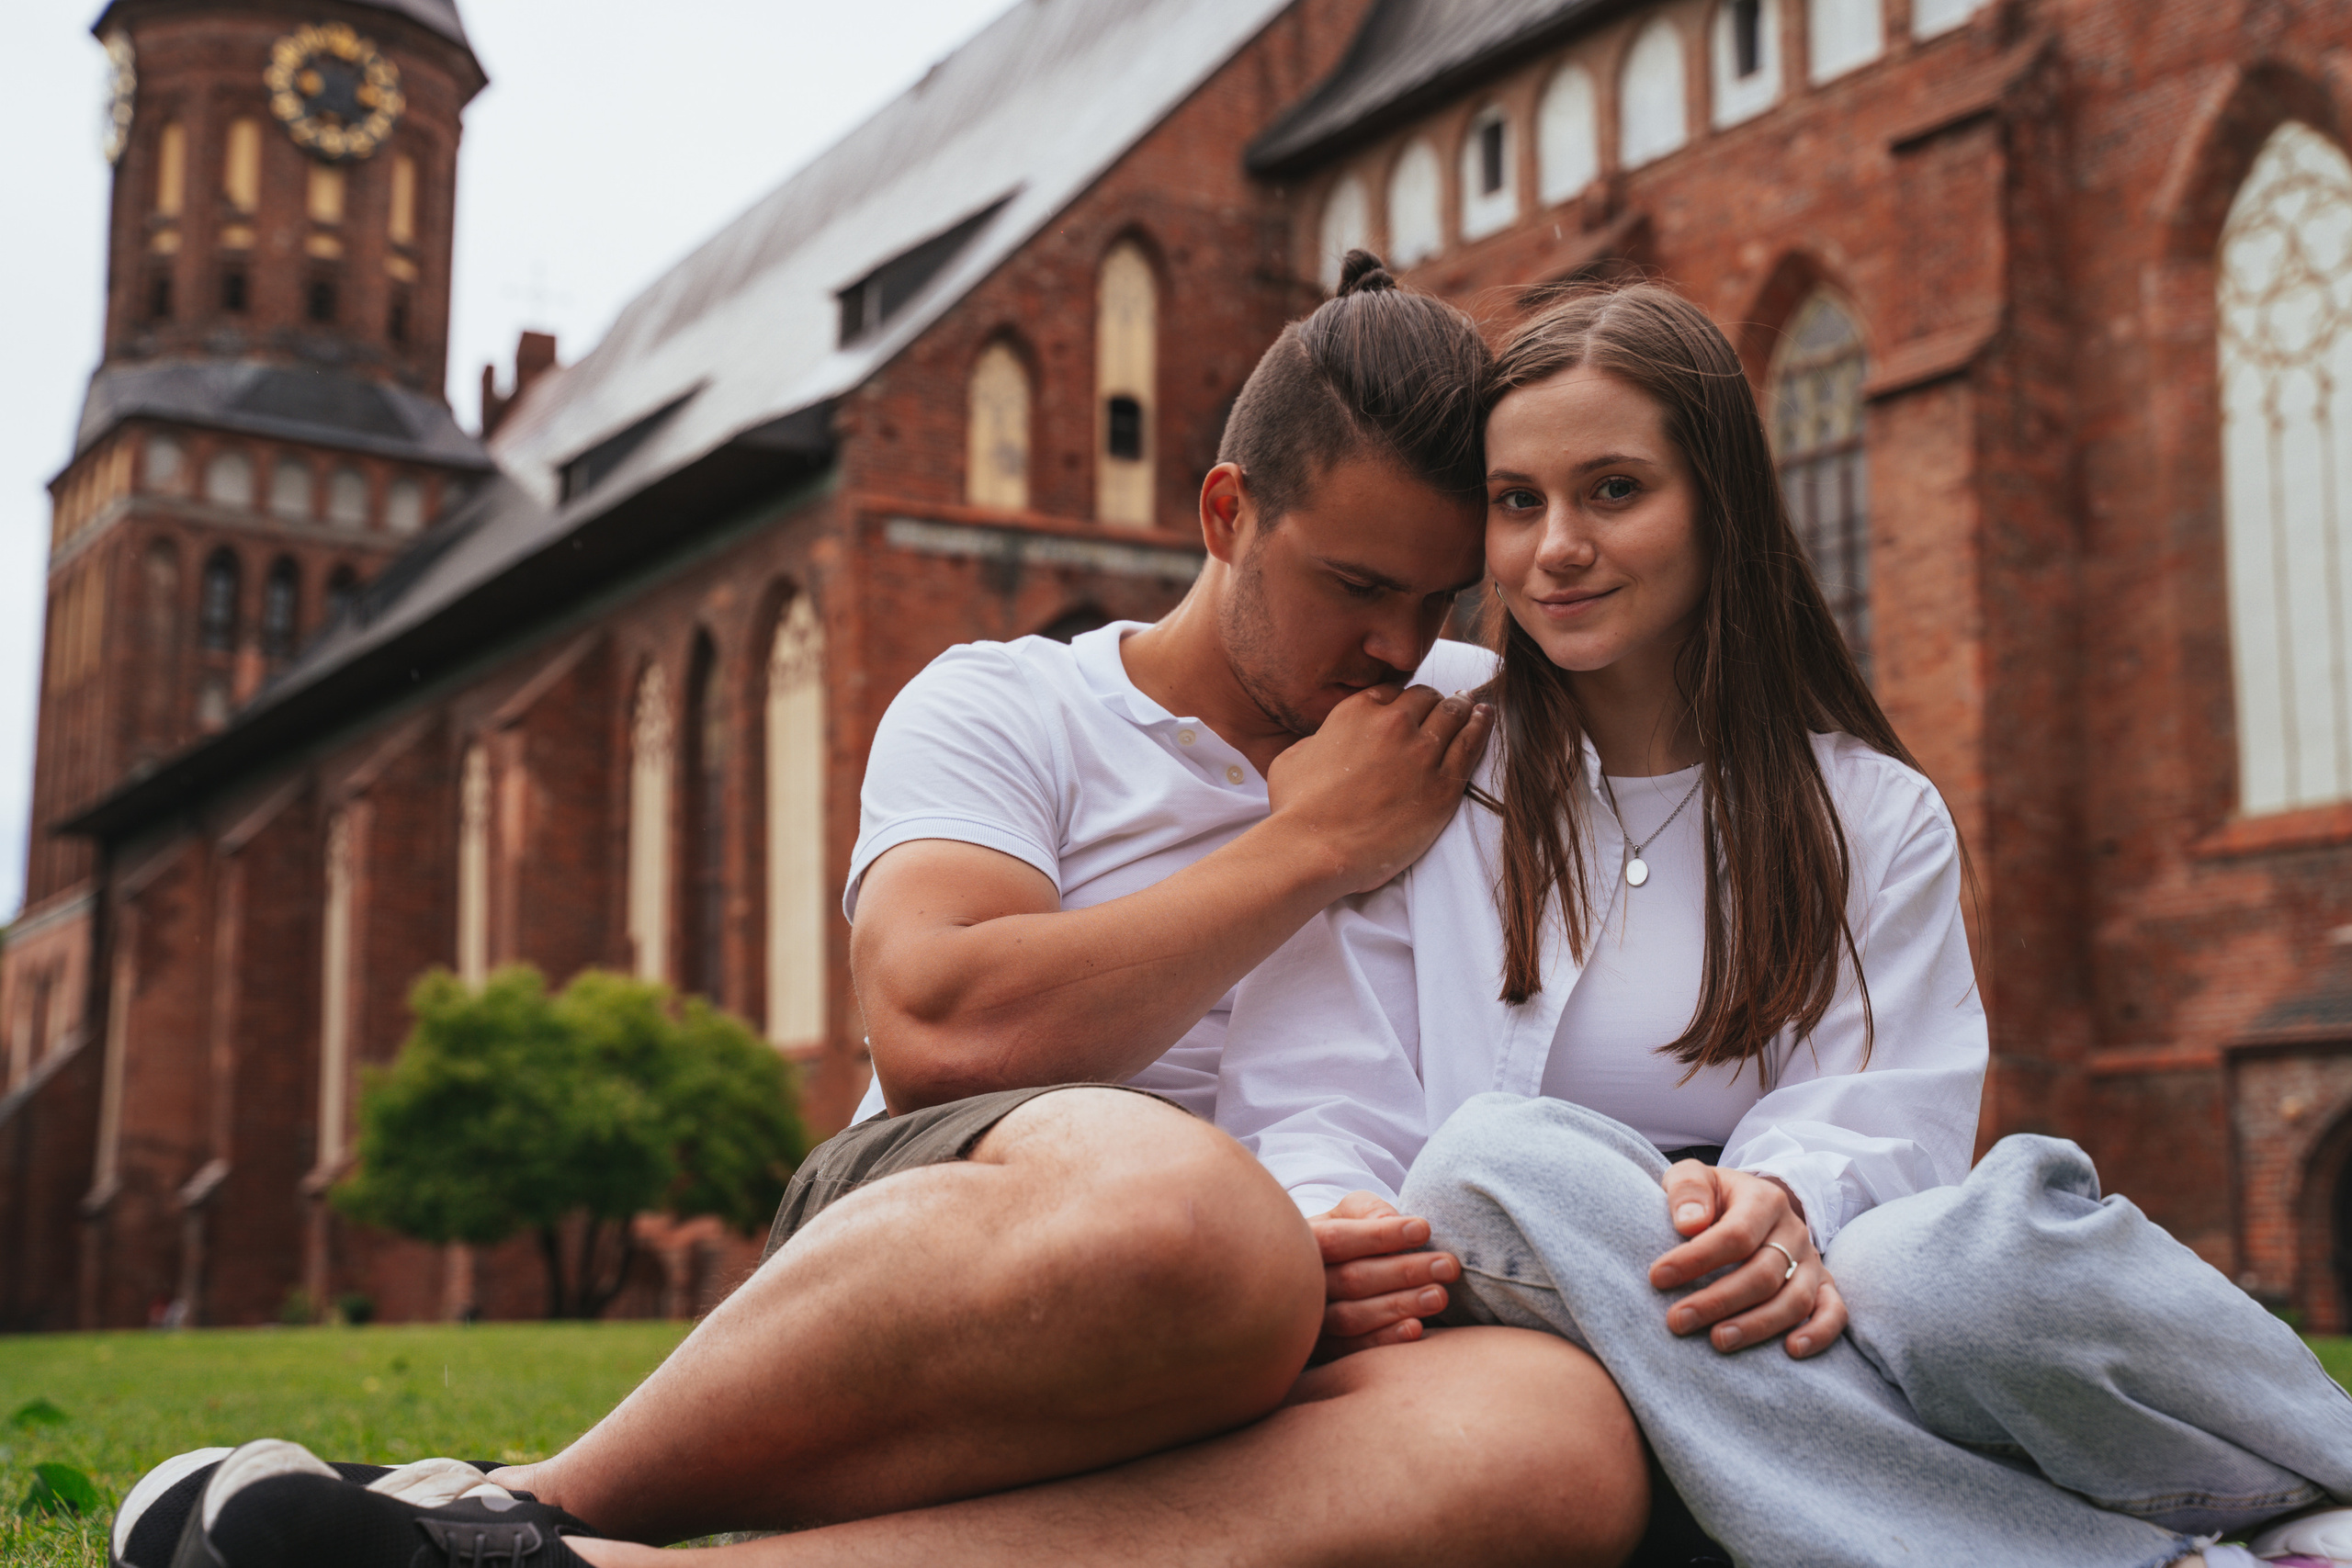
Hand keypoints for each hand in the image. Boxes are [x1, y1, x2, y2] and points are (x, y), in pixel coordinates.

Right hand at [1265, 686, 1493, 895]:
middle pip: (1426, 698)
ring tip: (1472, 706)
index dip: (1402, 701)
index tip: (1409, 710)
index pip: (1392, 692)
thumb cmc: (1296, 811)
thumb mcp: (1293, 757)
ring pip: (1453, 714)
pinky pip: (1472, 744)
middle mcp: (1393, 723)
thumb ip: (1318, 739)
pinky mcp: (1444, 785)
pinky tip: (1486, 717)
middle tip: (1443, 708)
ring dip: (1462, 708)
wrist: (1314, 849)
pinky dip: (1481, 726)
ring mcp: (1422, 752)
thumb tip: (1326, 740)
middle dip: (1434, 702)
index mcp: (1355, 711)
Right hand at [1307, 1191, 1459, 1360]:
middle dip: (1404, 1272)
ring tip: (1439, 1296)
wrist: (1322, 1271)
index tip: (1424, 1229)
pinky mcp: (1322, 1349)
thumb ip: (1367, 1210)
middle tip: (1447, 1266)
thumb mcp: (1349, 1212)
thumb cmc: (1345, 1234)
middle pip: (1352, 1279)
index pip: (1338, 1239)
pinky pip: (1352, 1350)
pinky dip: (1385, 1341)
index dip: (1381, 1236)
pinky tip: (1416, 1329)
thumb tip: (1386, 1221)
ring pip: (1352, 1317)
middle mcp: (1302, 1283)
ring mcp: (1309, 1319)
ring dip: (1400, 1307)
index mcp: (1303, 1242)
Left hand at [1648, 1163, 1846, 1358]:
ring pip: (1795, 1299)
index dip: (1696, 1259)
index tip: (1658, 1277)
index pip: (1735, 1235)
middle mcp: (1794, 1231)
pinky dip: (1819, 1333)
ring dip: (1757, 1325)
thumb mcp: (1693, 1177)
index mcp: (1764, 1200)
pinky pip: (1834, 1312)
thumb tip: (1689, 1224)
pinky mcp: (1823, 1286)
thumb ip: (1687, 1189)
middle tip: (1677, 1321)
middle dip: (1718, 1300)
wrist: (1750, 1202)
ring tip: (1718, 1341)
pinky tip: (1791, 1352)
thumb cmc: (1712, 1197)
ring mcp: (1811, 1261)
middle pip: (1763, 1273)